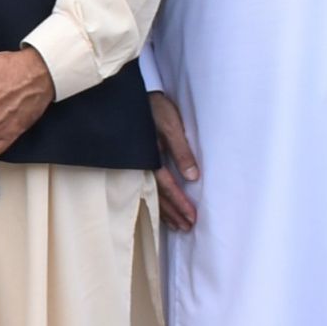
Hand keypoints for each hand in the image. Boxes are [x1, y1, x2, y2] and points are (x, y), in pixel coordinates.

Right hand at [150, 93, 200, 232]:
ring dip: (166, 212)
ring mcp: (138, 166)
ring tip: (178, 226)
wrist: (133, 98)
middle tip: (188, 227)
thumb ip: (182, 151)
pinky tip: (162, 210)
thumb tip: (193, 176)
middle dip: (174, 213)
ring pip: (152, 195)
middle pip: (159, 196)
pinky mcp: (137, 163)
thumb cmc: (156, 110)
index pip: (168, 187)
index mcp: (151, 158)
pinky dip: (156, 202)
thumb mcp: (172, 126)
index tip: (192, 218)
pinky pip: (146, 188)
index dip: (180, 203)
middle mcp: (143, 166)